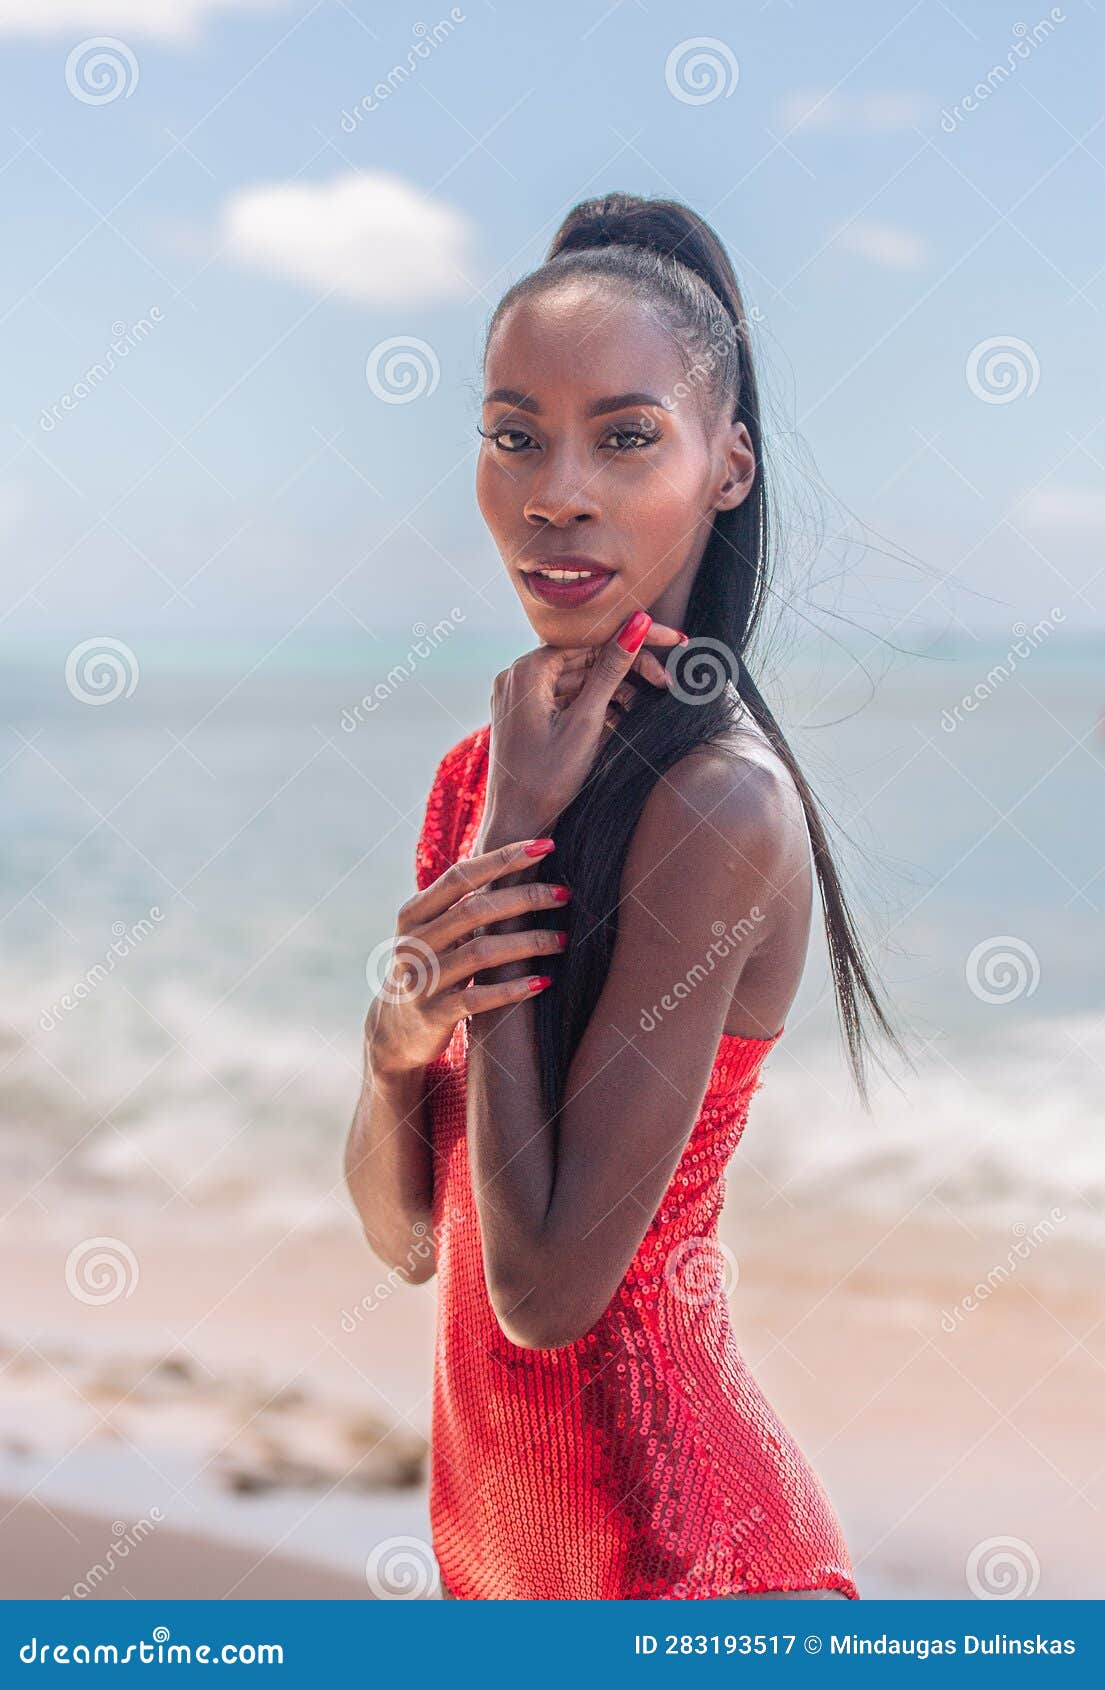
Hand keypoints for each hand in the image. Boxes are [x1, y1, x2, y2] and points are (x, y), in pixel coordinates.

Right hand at [366, 838, 570, 1077]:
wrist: (394, 1031)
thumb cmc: (429, 968)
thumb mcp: (433, 933)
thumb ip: (462, 905)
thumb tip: (520, 864)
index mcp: (414, 914)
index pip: (461, 875)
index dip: (503, 858)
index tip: (545, 846)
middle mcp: (413, 942)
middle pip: (475, 909)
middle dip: (525, 897)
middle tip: (564, 894)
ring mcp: (421, 979)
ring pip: (481, 953)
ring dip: (528, 943)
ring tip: (562, 940)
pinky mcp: (433, 1014)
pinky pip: (479, 998)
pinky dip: (513, 988)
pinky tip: (544, 981)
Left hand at [482, 610, 686, 837]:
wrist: (516, 826)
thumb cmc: (547, 781)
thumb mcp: (587, 722)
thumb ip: (611, 670)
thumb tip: (636, 623)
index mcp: (525, 672)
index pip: (589, 639)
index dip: (634, 640)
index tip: (674, 642)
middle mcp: (516, 677)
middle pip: (584, 658)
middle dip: (626, 667)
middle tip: (665, 681)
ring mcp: (518, 697)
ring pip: (577, 678)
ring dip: (614, 688)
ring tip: (648, 703)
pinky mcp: (525, 716)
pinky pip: (566, 697)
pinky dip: (594, 705)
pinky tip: (623, 716)